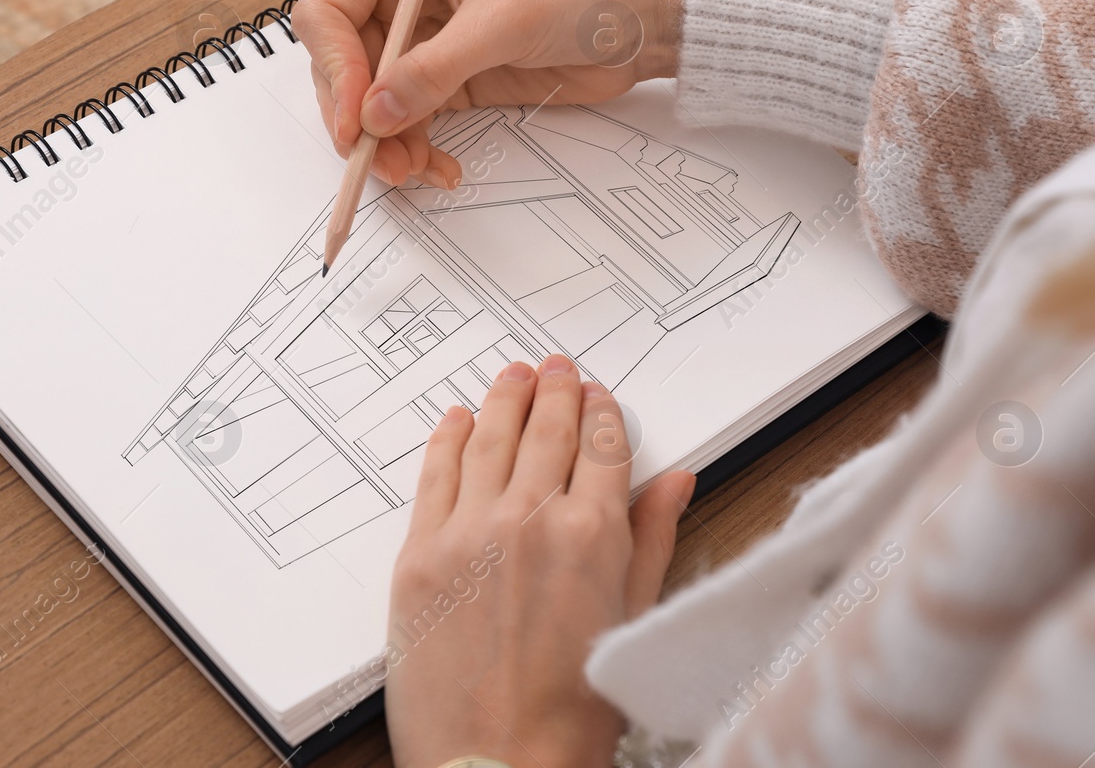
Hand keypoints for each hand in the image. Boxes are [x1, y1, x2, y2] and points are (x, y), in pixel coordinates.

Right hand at [291, 0, 689, 186]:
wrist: (642, 23)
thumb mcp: (501, 24)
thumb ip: (432, 71)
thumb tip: (374, 115)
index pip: (331, 12)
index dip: (333, 65)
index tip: (355, 115)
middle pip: (343, 66)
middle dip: (357, 116)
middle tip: (378, 159)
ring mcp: (426, 44)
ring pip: (373, 104)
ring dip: (386, 143)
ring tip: (414, 171)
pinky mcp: (451, 82)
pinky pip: (410, 123)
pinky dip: (415, 149)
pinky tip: (438, 168)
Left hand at [384, 354, 695, 767]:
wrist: (496, 766)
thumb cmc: (571, 715)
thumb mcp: (633, 622)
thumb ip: (652, 541)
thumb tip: (676, 481)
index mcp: (592, 534)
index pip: (602, 447)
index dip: (602, 413)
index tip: (599, 396)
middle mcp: (529, 519)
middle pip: (546, 429)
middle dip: (555, 391)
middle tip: (557, 368)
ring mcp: (467, 532)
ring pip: (489, 438)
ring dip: (504, 398)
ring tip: (513, 374)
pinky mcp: (418, 554)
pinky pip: (434, 474)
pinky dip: (447, 438)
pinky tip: (456, 419)